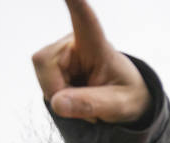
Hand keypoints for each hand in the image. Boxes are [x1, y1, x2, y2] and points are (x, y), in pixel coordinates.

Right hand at [31, 0, 149, 122]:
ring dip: (61, 97)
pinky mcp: (52, 64)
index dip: (74, 2)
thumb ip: (91, 104)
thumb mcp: (119, 105)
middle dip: (60, 91)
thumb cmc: (127, 95)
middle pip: (44, 62)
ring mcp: (60, 52)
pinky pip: (45, 86)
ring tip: (86, 99)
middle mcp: (73, 41)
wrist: (124, 99)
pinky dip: (60, 99)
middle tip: (90, 107)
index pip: (84, 19)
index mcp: (97, 44)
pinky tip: (76, 97)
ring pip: (42, 77)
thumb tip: (57, 103)